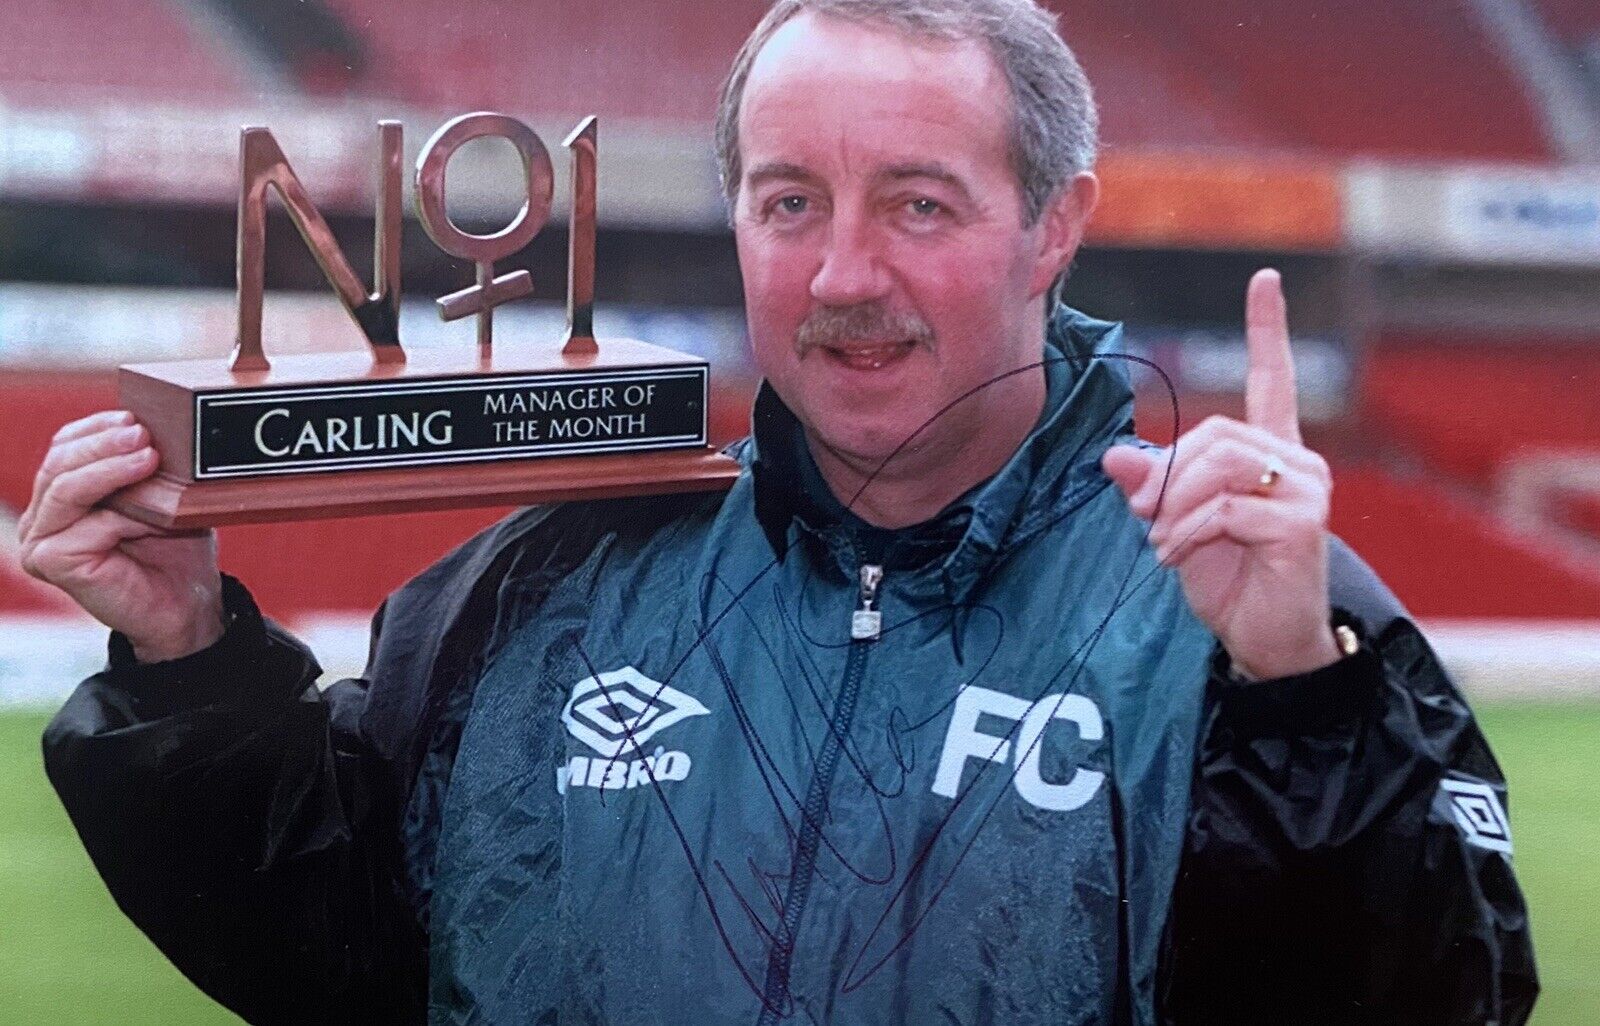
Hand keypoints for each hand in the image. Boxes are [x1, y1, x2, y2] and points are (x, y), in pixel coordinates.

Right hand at [17, 410, 224, 662]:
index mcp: (60, 497)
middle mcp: (41, 519)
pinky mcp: (53, 562)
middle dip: (103, 443)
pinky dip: (126, 515)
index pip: (64, 445)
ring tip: (151, 459)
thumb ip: (146, 463)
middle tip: (142, 433)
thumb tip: (149, 423)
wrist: (188, 606)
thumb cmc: (175, 551)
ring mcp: (41, 542)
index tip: (135, 415)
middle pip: (59, 462)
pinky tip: (156, 515)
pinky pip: (87, 524)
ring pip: (67, 487)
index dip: (97, 427)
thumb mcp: (163, 495)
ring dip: (114, 471)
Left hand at [1101, 269, 1339, 678]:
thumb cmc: (1228, 579)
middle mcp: (1296, 461)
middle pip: (1214, 435)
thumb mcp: (1175, 526)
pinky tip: (1179, 556)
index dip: (1267, 330)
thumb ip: (1151, 489)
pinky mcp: (1302, 521)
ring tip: (1164, 544)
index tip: (1265, 280)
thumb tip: (1113, 457)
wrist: (1265, 639)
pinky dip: (1186, 532)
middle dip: (1167, 478)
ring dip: (1173, 508)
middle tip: (1149, 523)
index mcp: (1270, 452)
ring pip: (1217, 467)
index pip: (1273, 379)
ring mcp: (1306, 489)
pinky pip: (1224, 507)